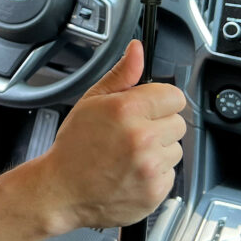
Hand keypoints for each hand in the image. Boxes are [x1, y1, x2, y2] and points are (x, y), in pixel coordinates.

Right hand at [33, 40, 186, 233]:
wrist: (63, 191)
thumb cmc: (74, 147)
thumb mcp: (92, 101)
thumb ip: (121, 75)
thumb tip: (137, 50)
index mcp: (127, 110)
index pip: (174, 96)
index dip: (160, 100)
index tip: (147, 108)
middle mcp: (143, 138)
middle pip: (178, 122)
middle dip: (159, 125)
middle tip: (132, 133)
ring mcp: (151, 167)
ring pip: (176, 149)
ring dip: (159, 150)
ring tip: (130, 154)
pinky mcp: (156, 190)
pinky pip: (171, 174)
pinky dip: (156, 173)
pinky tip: (132, 171)